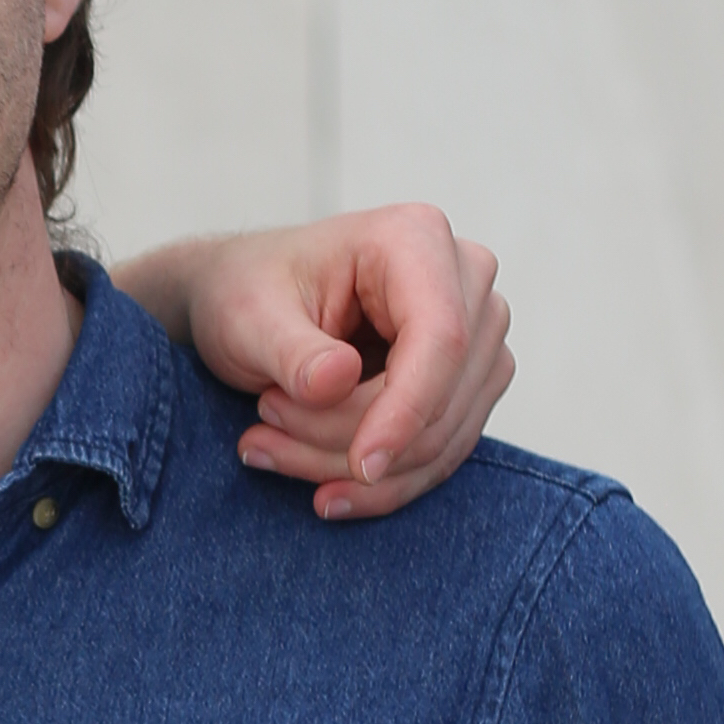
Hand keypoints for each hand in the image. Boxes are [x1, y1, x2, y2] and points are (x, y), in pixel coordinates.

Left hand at [142, 208, 511, 516]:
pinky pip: (442, 453)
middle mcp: (463, 278)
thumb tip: (337, 381)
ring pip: (443, 436)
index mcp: (415, 239)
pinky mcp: (469, 378)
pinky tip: (319, 484)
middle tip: (261, 437)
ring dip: (355, 469)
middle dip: (352, 443)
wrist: (246, 295)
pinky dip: (382, 483)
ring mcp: (476, 331)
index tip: (362, 467)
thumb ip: (291, 351)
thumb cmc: (247, 290)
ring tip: (270, 447)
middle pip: (442, 396)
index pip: (440, 339)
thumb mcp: (247, 317)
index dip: (405, 412)